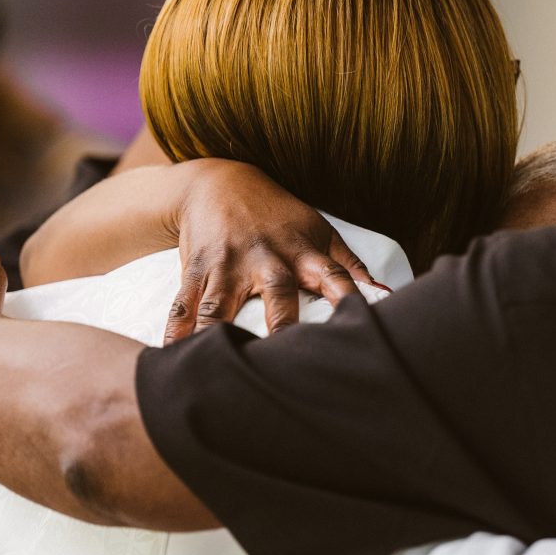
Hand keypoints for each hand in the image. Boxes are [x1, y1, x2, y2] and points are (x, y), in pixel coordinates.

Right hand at [20, 159, 373, 342]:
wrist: (219, 180)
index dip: (350, 301)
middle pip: (278, 296)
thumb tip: (387, 295)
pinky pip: (182, 306)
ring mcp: (227, 266)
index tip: (362, 330)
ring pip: (219, 308)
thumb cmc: (279, 215)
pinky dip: (174, 334)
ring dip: (216, 338)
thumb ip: (349, 267)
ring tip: (216, 374)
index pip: (335, 279)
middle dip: (283, 326)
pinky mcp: (194, 270)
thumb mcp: (319, 232)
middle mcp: (266, 259)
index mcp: (303, 253)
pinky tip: (168, 361)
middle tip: (288, 364)